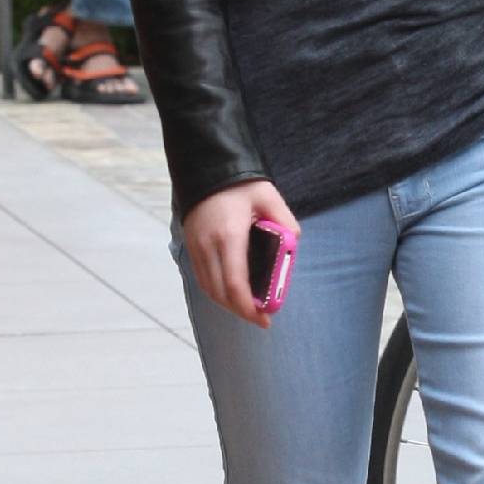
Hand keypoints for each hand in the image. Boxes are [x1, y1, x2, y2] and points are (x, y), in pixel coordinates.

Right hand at [183, 179, 298, 328]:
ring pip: (208, 288)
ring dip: (227, 303)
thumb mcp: (269, 197)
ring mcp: (195, 246)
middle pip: (220, 293)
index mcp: (229, 236)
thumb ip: (285, 223)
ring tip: (248, 308)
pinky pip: (201, 277)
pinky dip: (216, 290)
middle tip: (260, 317)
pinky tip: (232, 292)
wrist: (206, 165)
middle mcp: (207, 245)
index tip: (265, 318)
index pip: (235, 285)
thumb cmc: (240, 182)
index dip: (249, 308)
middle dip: (240, 311)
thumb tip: (293, 246)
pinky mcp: (190, 244)